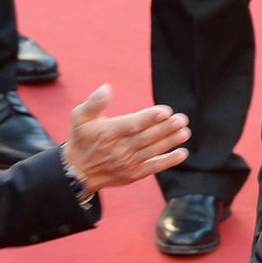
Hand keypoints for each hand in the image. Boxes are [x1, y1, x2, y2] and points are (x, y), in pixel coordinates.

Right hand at [60, 85, 189, 194]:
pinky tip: (182, 153)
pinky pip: (152, 167)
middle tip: (182, 119)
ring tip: (185, 132)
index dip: (149, 118)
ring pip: (152, 151)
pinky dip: (167, 161)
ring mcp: (127, 163)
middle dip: (165, 128)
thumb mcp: (80, 118)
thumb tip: (106, 88)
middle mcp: (119, 149)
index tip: (165, 111)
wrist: (76, 172)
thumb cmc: (82, 139)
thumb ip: (94, 103)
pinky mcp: (133, 174)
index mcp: (109, 133)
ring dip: (170, 142)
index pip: (132, 125)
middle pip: (146, 138)